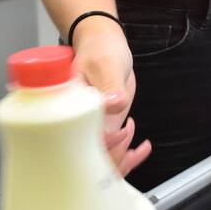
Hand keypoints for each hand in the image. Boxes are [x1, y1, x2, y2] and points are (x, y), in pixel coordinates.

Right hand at [71, 17, 150, 178]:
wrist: (105, 46)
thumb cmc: (101, 50)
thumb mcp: (107, 64)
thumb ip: (110, 85)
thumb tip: (114, 103)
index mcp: (67, 110)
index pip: (75, 144)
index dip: (100, 146)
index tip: (120, 133)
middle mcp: (76, 124)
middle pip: (86, 161)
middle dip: (112, 159)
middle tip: (128, 135)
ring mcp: (90, 129)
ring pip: (100, 162)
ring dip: (121, 161)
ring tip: (138, 144)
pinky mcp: (104, 130)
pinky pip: (111, 154)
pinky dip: (129, 158)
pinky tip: (143, 147)